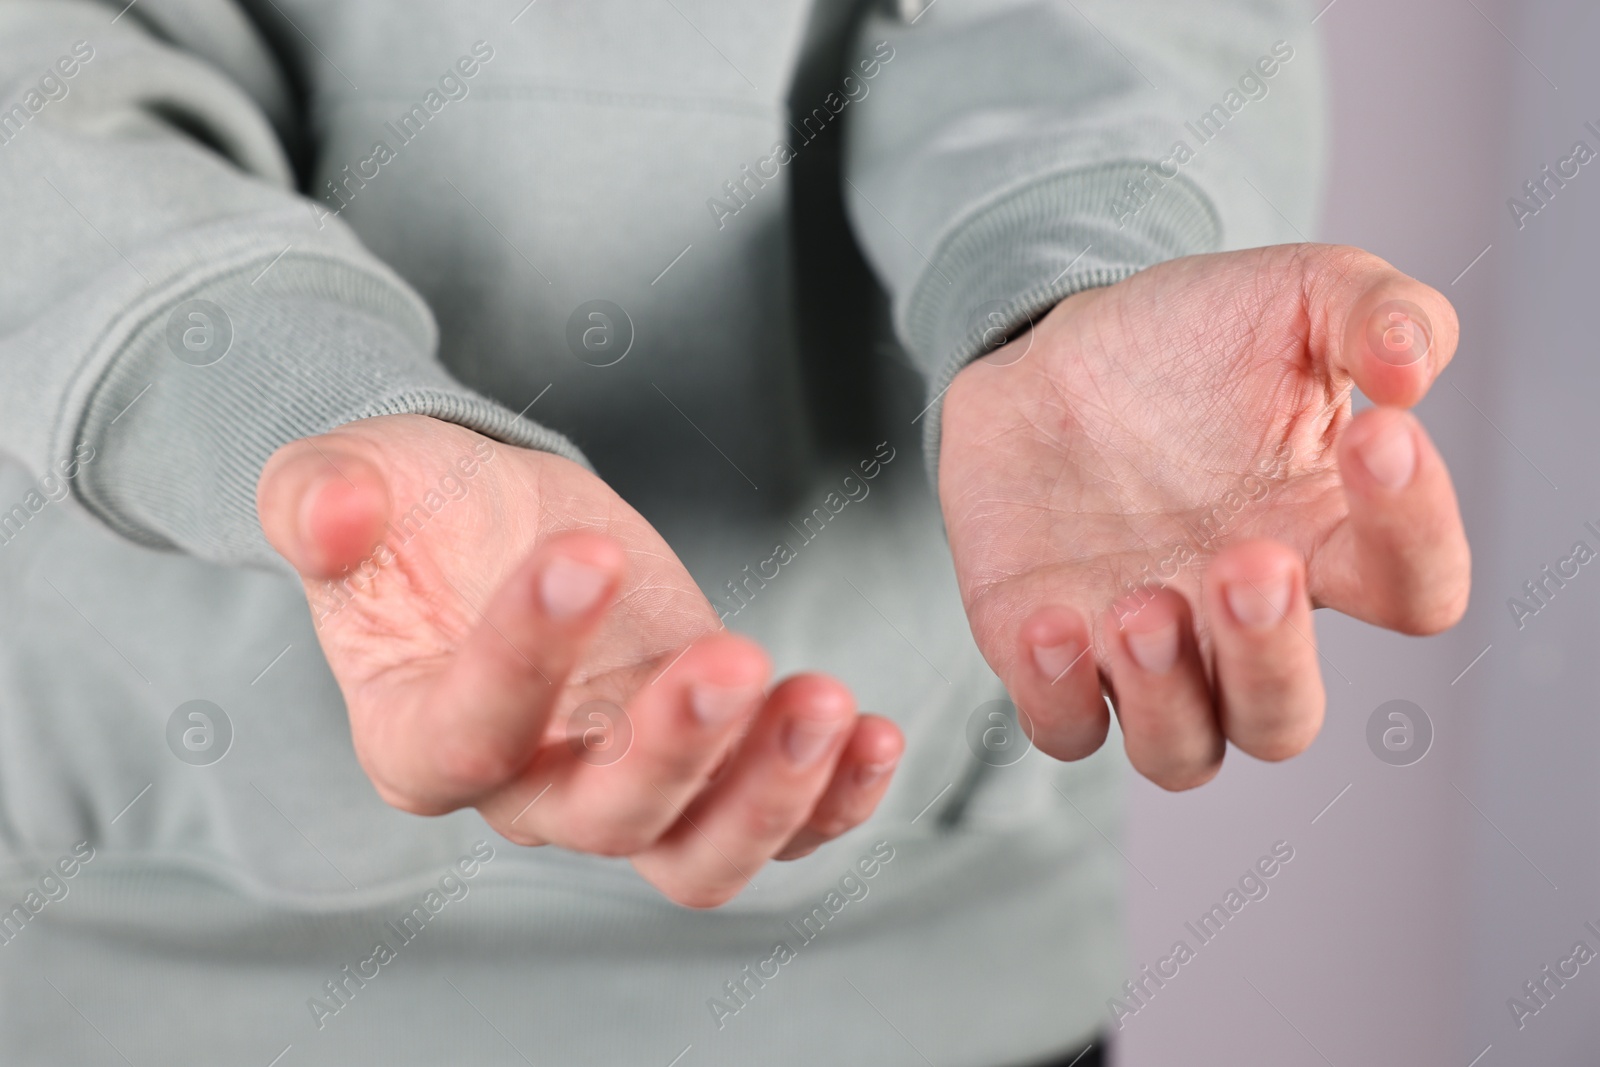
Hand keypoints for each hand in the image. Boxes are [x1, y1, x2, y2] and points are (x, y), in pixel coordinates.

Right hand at [256, 414, 902, 905]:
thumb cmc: (412, 513)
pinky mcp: (703, 760)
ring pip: (696, 855)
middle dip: (676, 746)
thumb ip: (318, 494)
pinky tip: (872, 734)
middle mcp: (523, 789)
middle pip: (604, 821)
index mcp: (418, 736)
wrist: (488, 525)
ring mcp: (621, 785)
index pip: (469, 734)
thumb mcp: (350, 476)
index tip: (584, 555)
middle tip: (731, 653)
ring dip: (771, 794)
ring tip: (827, 702)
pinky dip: (829, 800)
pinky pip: (773, 825)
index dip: (525, 657)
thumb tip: (330, 514)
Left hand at [938, 244, 1469, 788]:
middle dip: (1272, 659)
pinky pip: (1065, 728)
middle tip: (1246, 560)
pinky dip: (1061, 699)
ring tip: (1142, 605)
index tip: (1375, 435)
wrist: (1049, 347)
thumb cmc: (1190, 335)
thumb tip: (1411, 368)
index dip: (1416, 531)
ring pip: (1182, 753)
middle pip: (1284, 719)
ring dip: (1168, 700)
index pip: (1416, 590)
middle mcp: (1239, 621)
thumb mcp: (1300, 295)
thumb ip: (1379, 312)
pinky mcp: (1048, 650)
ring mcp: (1143, 648)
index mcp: (1325, 540)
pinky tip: (1052, 620)